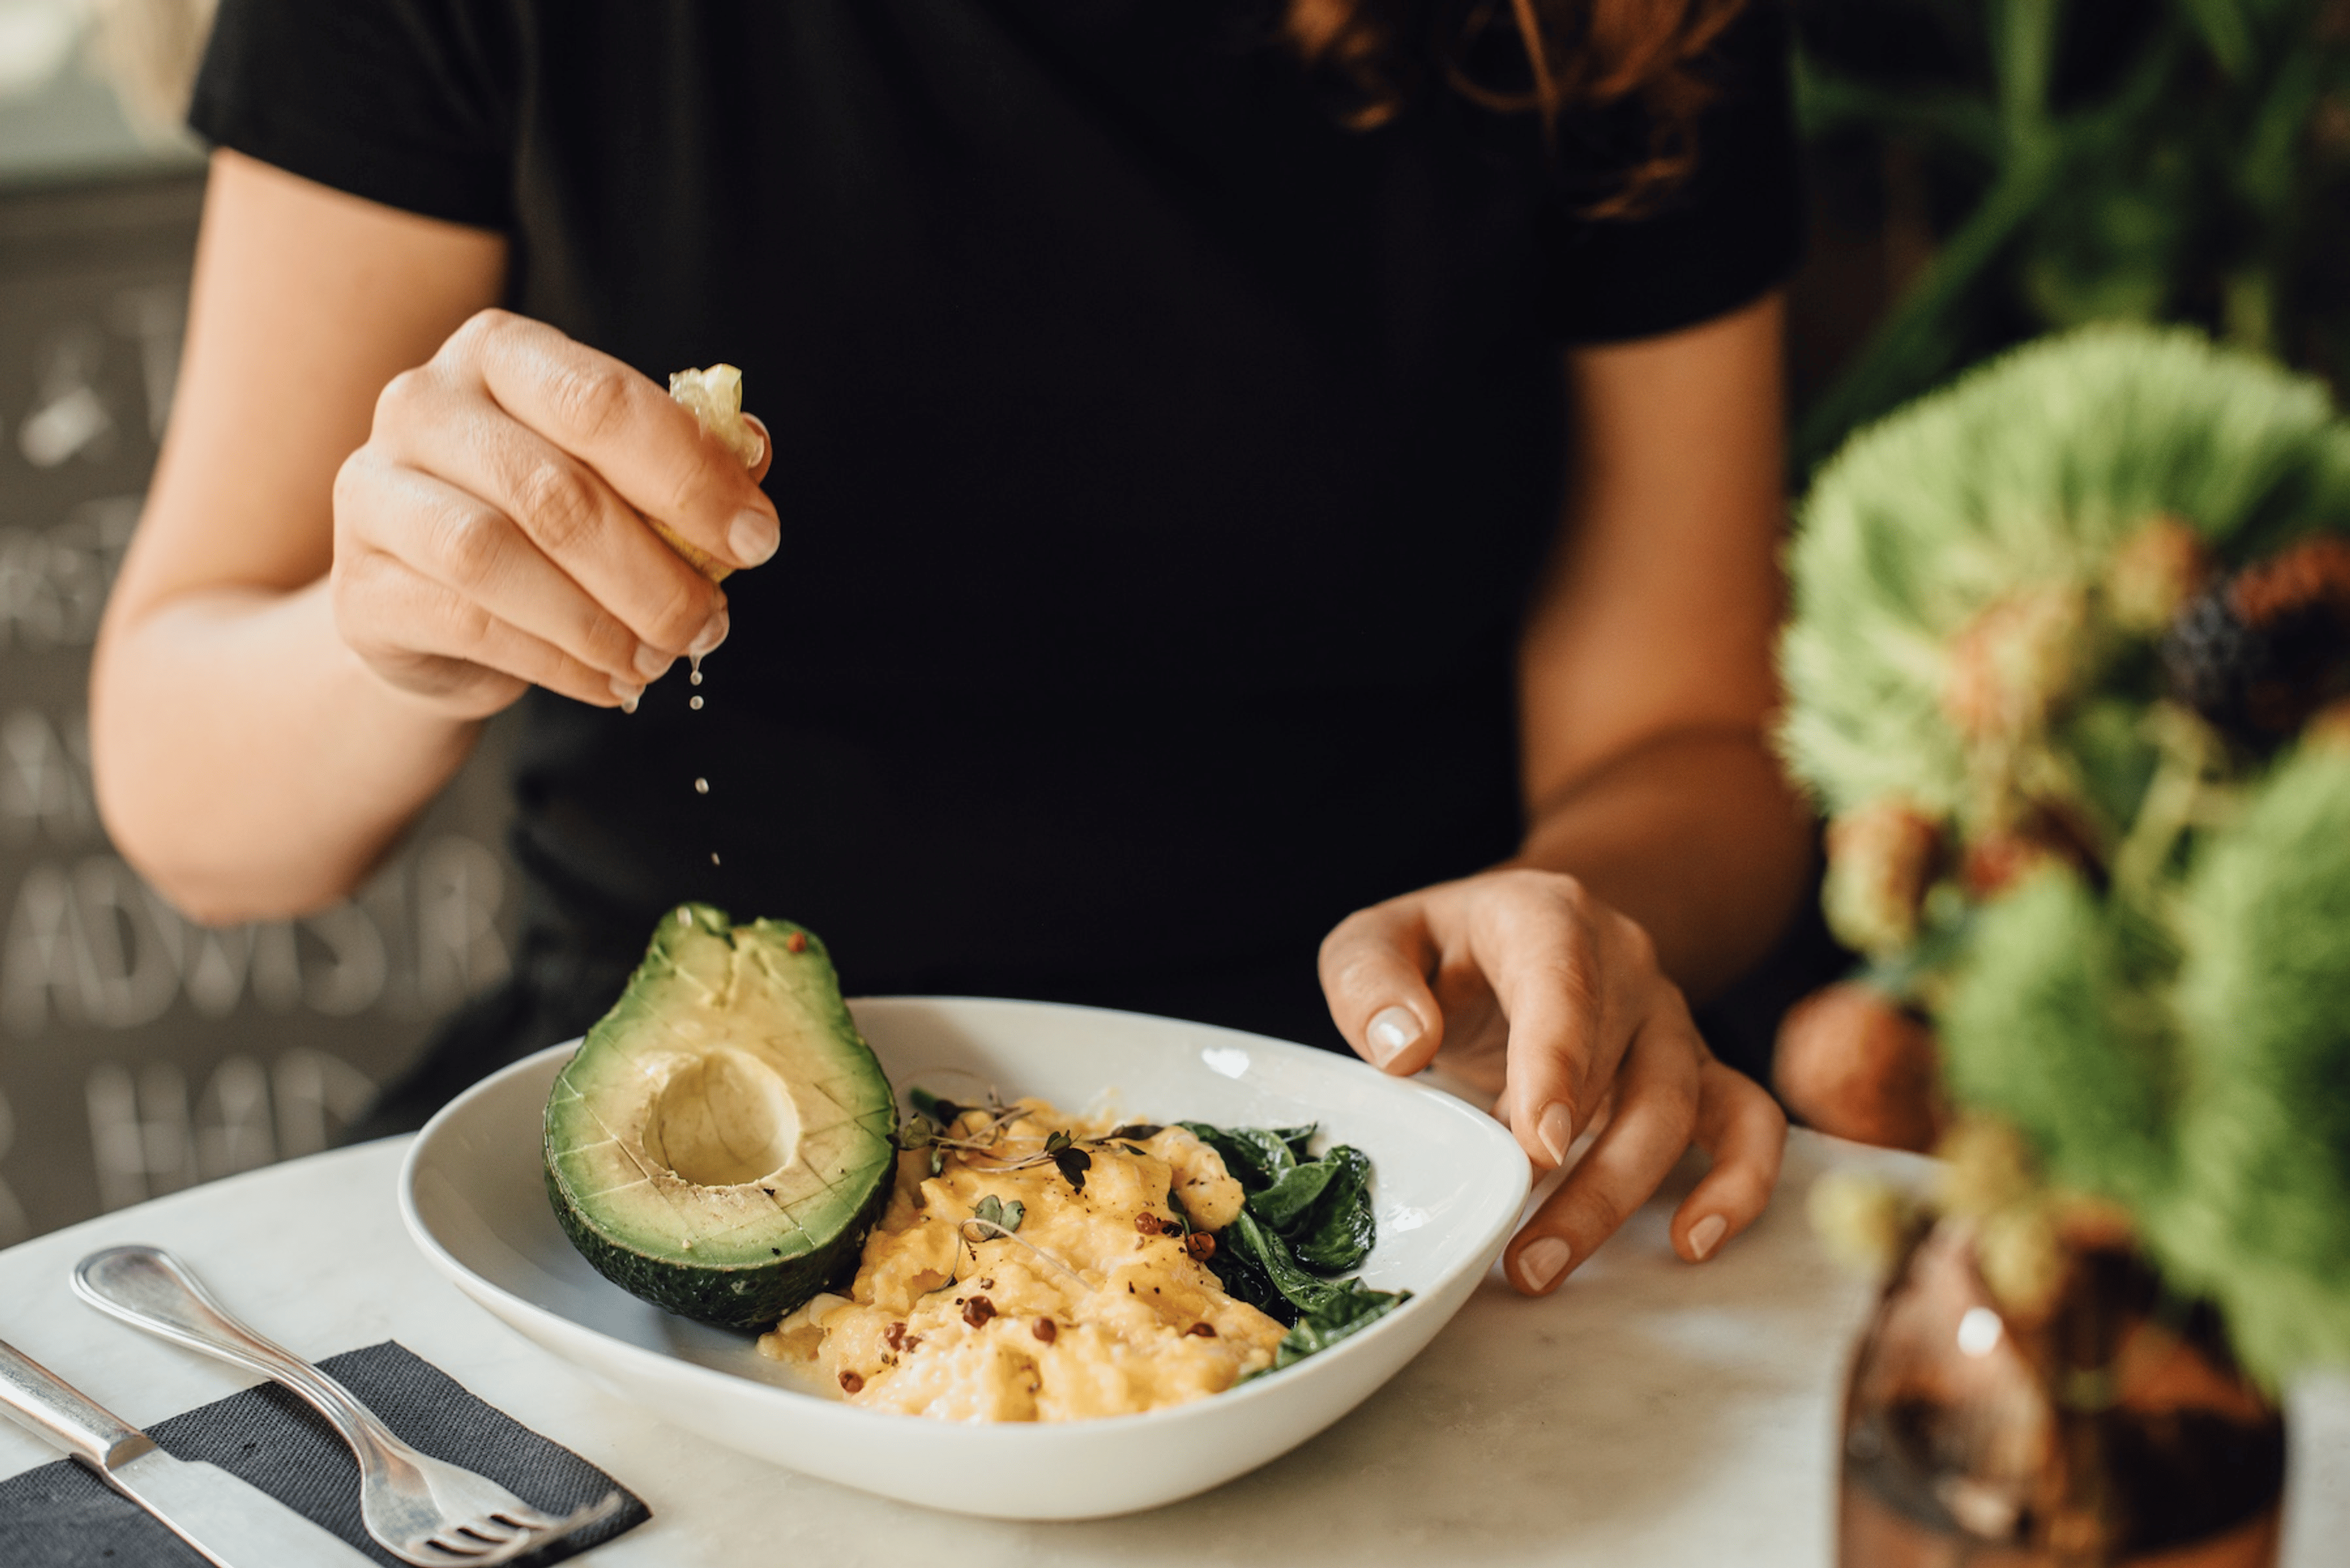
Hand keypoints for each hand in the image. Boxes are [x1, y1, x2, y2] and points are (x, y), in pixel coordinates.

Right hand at [331, 309, 777, 717]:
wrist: (430, 610)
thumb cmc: (540, 526)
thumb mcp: (615, 479)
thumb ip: (683, 460)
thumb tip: (753, 450)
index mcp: (497, 353)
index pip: (601, 402)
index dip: (692, 476)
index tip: (757, 538)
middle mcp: (421, 404)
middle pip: (554, 491)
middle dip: (654, 570)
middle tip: (709, 623)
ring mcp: (373, 492)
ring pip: (498, 558)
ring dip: (602, 622)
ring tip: (660, 658)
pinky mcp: (359, 587)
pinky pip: (470, 625)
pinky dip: (559, 663)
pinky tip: (611, 682)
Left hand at [1319, 867, 1785, 1293]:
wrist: (1515, 933)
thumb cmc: (1440, 950)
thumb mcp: (1376, 942)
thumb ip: (1368, 979)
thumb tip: (1404, 1048)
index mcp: (1546, 918)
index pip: (1563, 981)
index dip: (1558, 1061)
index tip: (1537, 1142)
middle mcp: (1624, 963)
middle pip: (1625, 1064)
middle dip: (1579, 1170)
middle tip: (1520, 1255)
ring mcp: (1666, 1018)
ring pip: (1678, 1106)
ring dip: (1621, 1193)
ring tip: (1546, 1265)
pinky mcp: (1692, 1067)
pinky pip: (1747, 1118)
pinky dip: (1740, 1179)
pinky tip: (1693, 1241)